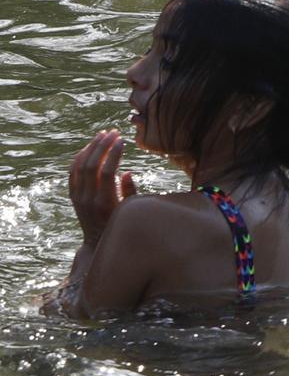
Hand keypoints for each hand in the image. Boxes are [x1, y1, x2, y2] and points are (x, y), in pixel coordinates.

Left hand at [68, 129, 134, 245]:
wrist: (96, 243)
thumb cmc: (120, 227)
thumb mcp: (130, 212)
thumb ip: (130, 192)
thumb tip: (127, 172)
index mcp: (104, 203)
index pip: (106, 172)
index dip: (114, 154)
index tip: (123, 141)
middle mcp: (87, 199)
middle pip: (91, 165)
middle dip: (102, 146)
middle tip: (114, 133)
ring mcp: (77, 197)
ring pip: (79, 166)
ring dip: (91, 148)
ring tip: (102, 134)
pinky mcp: (73, 195)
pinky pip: (72, 172)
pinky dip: (80, 157)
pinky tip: (90, 147)